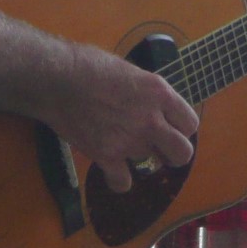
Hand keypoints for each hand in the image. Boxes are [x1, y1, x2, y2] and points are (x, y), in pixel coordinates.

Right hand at [44, 44, 198, 192]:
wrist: (56, 78)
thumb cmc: (88, 65)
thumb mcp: (130, 71)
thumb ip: (148, 93)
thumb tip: (154, 107)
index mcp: (159, 93)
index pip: (190, 124)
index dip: (180, 127)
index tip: (168, 126)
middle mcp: (150, 119)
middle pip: (182, 153)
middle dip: (173, 153)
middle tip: (159, 147)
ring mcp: (129, 140)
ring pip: (149, 164)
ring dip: (138, 158)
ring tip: (120, 143)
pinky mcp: (106, 155)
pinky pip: (123, 183)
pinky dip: (118, 180)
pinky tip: (112, 170)